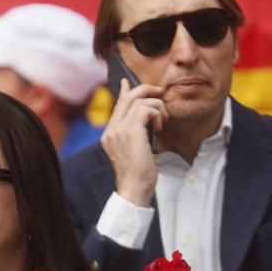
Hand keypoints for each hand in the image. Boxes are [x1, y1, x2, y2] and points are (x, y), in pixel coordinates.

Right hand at [100, 78, 167, 206]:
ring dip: (157, 108)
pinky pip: (146, 109)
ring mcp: (119, 130)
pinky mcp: (131, 132)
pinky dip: (157, 115)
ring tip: (162, 122)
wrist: (133, 187)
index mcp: (109, 133)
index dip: (125, 90)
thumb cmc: (137, 173)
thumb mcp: (132, 150)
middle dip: (147, 90)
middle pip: (128, 96)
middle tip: (161, 93)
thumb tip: (142, 120)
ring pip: (140, 101)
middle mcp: (111, 129)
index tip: (127, 82)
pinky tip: (160, 127)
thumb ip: (133, 134)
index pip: (117, 104)